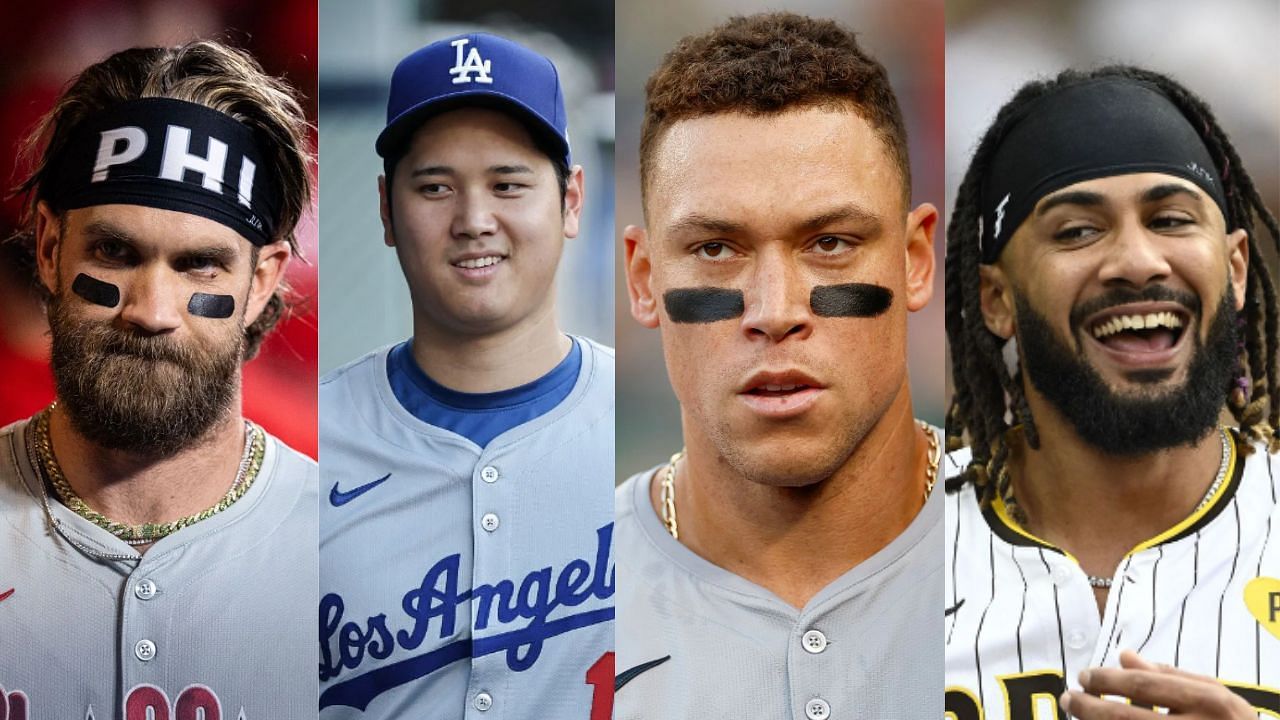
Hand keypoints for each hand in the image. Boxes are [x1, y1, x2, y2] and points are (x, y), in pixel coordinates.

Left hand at [1059, 650, 1255, 717]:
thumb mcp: (1213, 694)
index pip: (1144, 687)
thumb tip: (1124, 656)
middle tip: (1069, 698)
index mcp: (1210, 702)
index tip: (1083, 676)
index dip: (1107, 681)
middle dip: (1089, 708)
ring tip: (1078, 715)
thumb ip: (1171, 675)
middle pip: (1126, 719)